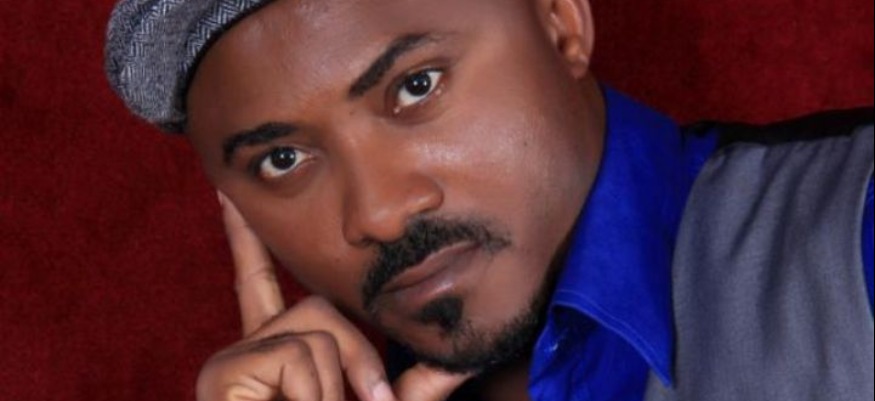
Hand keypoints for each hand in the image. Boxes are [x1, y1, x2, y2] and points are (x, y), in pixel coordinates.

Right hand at [196, 192, 471, 400]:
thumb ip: (417, 384)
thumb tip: (462, 359)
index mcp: (279, 351)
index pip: (262, 282)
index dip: (246, 239)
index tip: (225, 193)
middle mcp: (251, 348)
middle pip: (319, 308)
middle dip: (357, 358)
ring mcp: (233, 360)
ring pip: (316, 332)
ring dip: (337, 388)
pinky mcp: (224, 373)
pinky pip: (297, 356)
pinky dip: (313, 395)